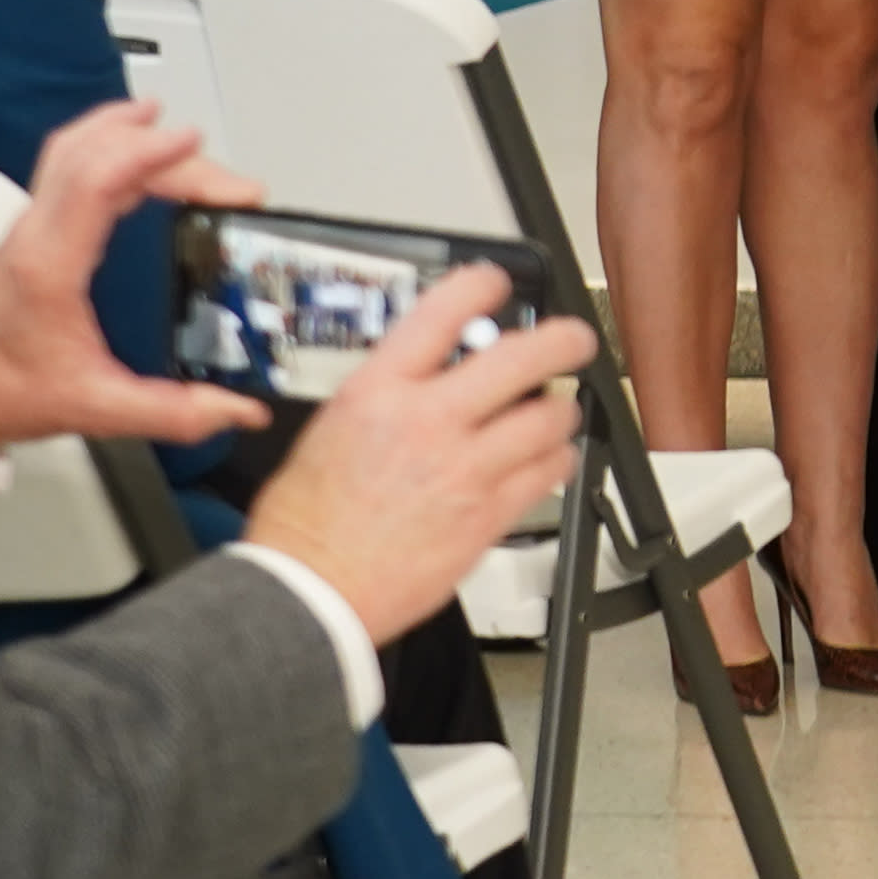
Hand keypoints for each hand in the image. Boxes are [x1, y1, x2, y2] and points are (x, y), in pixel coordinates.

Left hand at [0, 101, 270, 453]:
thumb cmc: (4, 389)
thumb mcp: (95, 409)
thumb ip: (170, 411)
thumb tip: (234, 408)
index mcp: (51, 266)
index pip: (96, 181)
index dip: (149, 152)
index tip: (193, 144)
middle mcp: (38, 232)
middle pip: (100, 156)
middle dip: (170, 154)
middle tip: (228, 182)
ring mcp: (33, 221)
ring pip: (78, 147)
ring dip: (133, 132)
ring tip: (184, 136)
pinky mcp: (36, 222)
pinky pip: (68, 157)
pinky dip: (106, 136)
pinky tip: (131, 134)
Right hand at [239, 263, 596, 642]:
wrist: (310, 596)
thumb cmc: (304, 526)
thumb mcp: (330, 431)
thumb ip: (386, 398)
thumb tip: (426, 380)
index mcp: (378, 392)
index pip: (442, 312)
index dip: (481, 285)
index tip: (496, 282)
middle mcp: (428, 422)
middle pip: (520, 358)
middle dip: (560, 340)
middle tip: (572, 339)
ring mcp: (465, 469)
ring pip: (547, 418)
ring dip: (560, 410)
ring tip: (557, 410)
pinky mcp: (488, 517)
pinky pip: (546, 474)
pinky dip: (556, 460)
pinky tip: (550, 459)